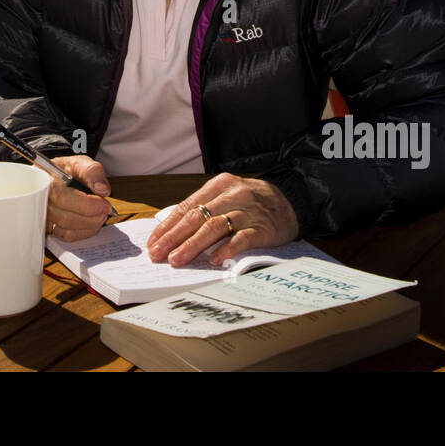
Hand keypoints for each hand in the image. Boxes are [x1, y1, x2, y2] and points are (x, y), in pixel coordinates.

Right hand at [45, 156, 113, 241]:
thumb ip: (92, 171)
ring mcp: (44, 215)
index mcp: (48, 182)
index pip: (64, 199)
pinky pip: (66, 236)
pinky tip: (90, 221)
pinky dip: (83, 232)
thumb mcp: (80, 162)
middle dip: (92, 217)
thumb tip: (102, 190)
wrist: (55, 176)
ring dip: (89, 225)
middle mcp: (42, 201)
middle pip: (66, 218)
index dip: (87, 205)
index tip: (105, 205)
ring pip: (67, 230)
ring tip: (99, 214)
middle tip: (105, 208)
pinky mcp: (49, 227)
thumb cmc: (66, 170)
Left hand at [146, 174, 298, 266]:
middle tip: (158, 255)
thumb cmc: (252, 202)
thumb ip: (203, 209)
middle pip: (197, 217)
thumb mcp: (227, 196)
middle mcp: (232, 195)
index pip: (187, 206)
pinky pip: (241, 238)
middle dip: (174, 238)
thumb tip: (171, 231)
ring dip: (193, 245)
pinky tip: (213, 260)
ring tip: (177, 260)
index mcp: (219, 185)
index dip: (168, 226)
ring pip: (215, 227)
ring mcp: (248, 211)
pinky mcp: (262, 228)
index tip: (153, 243)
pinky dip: (225, 249)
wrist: (291, 201)